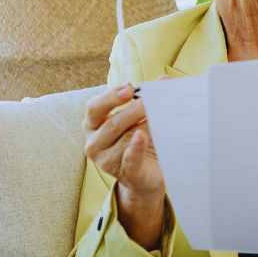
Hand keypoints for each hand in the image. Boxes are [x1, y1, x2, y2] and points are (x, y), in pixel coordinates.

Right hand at [83, 82, 164, 202]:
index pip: (94, 108)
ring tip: (161, 120)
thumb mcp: (140, 118)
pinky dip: (135, 148)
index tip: (130, 87)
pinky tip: (141, 137)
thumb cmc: (140, 141)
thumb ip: (147, 100)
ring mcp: (106, 161)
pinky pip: (129, 159)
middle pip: (111, 123)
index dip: (111, 97)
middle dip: (134, 110)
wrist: (148, 176)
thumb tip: (164, 80)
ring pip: (125, 138)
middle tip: (153, 101)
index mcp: (93, 125)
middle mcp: (94, 143)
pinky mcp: (125, 174)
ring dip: (144, 126)